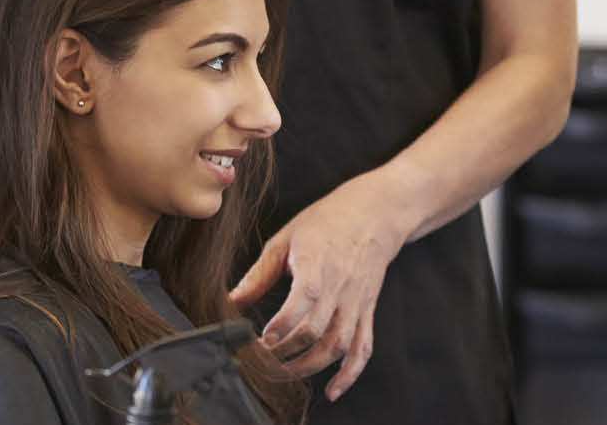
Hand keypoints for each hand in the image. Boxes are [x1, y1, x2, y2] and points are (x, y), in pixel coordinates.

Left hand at [228, 172, 415, 399]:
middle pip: (317, 329)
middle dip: (288, 351)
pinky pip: (363, 347)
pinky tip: (333, 390)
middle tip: (263, 359)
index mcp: (318, 263)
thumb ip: (259, 274)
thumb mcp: (286, 239)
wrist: (375, 215)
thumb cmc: (327, 222)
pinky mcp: (366, 311)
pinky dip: (350, 373)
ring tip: (286, 373)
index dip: (283, 324)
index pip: (304, 299)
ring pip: (339, 344)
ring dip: (311, 365)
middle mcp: (340, 286)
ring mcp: (356, 301)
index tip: (263, 339)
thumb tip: (231, 300)